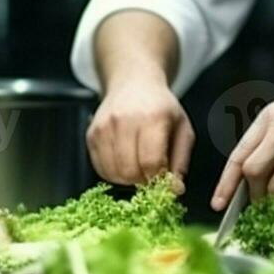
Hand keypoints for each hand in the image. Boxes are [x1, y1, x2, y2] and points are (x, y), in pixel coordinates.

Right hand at [86, 79, 194, 194]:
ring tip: (138, 166)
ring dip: (127, 179)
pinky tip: (124, 162)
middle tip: (150, 173)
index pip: (151, 162)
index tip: (162, 177)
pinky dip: (113, 174)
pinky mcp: (91, 134)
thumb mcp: (182, 129)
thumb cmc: (161, 108)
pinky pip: (100, 168)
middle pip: (130, 170)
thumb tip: (175, 190)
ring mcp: (104, 127)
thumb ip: (181, 161)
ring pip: (113, 172)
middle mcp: (125, 120)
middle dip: (142, 180)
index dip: (158, 178)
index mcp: (152, 117)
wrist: (134, 83)